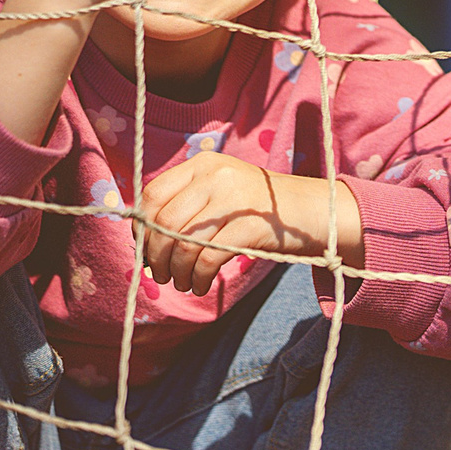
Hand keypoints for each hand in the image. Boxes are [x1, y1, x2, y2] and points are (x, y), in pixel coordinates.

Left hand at [134, 151, 364, 294]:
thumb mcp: (220, 189)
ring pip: (184, 243)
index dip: (143, 228)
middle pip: (165, 222)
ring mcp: (233, 199)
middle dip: (156, 256)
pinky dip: (199, 278)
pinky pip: (208, 258)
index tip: (145, 250)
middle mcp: (214, 176)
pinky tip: (201, 285)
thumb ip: (186, 202)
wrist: (308, 209)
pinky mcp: (249, 226)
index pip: (153, 194)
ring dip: (177, 271)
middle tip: (161, 274)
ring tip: (183, 283)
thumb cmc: (256, 207)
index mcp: (202, 164)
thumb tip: (144, 238)